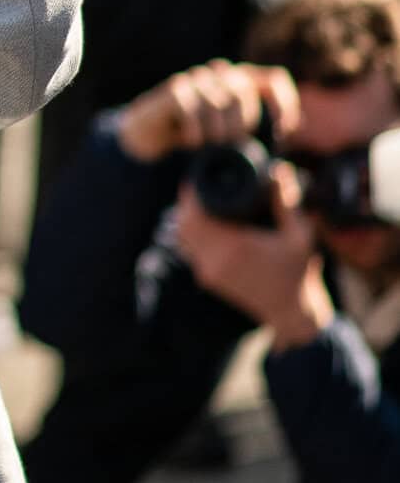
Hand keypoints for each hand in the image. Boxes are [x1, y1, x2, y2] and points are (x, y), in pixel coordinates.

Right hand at [115, 59, 299, 163]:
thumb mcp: (232, 136)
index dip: (284, 104)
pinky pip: (192, 109)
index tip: (283, 132)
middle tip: (232, 147)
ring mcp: (197, 78)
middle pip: (244, 91)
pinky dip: (195, 132)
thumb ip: (259, 132)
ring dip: (216, 132)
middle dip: (242, 124)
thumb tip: (291, 136)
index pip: (274, 79)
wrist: (152, 134)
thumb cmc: (199, 136)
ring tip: (209, 148)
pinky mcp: (175, 88)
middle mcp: (222, 73)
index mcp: (242, 81)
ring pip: (218, 102)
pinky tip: (191, 143)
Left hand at [174, 166, 332, 343]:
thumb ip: (287, 202)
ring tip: (202, 200)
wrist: (293, 313)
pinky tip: (207, 221)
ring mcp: (209, 272)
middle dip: (188, 202)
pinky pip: (189, 250)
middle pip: (183, 223)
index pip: (195, 213)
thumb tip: (278, 169)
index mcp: (235, 247)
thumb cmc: (300, 273)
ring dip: (187, 218)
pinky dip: (192, 233)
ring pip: (182, 237)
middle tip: (201, 184)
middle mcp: (215, 260)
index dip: (192, 191)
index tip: (201, 176)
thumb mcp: (301, 235)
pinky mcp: (209, 279)